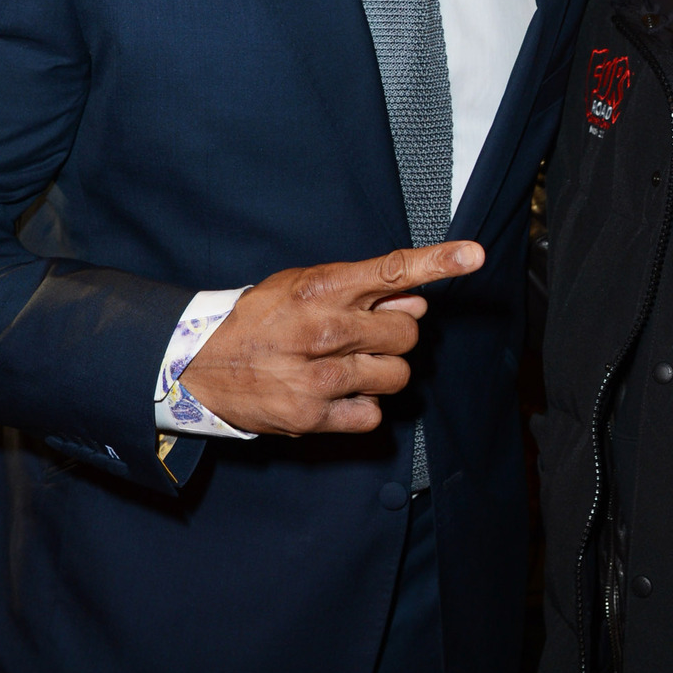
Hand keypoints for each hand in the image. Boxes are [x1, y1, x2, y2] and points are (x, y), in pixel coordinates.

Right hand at [181, 242, 484, 436]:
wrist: (198, 366)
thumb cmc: (259, 320)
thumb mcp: (301, 287)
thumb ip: (361, 291)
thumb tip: (416, 299)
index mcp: (320, 289)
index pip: (392, 270)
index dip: (438, 261)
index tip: (473, 256)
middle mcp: (323, 330)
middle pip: (406, 332)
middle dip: (392, 335)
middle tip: (359, 337)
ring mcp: (319, 376)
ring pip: (397, 375)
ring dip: (381, 372)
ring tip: (345, 367)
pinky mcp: (312, 416)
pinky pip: (374, 415)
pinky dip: (363, 407)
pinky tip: (336, 395)